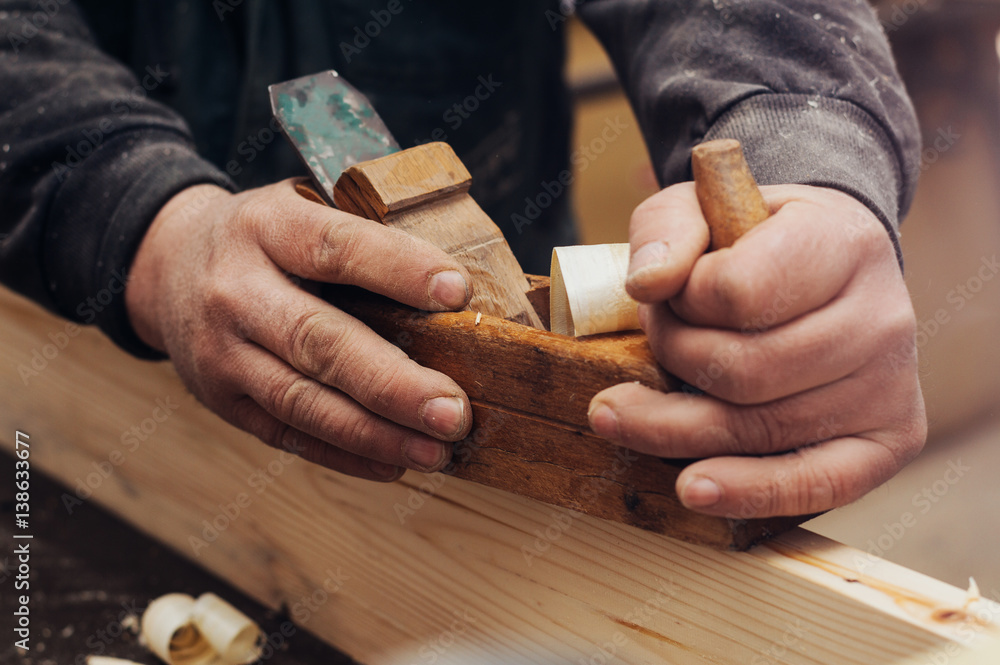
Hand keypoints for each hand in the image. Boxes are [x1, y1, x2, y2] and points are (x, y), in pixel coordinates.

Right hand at [125, 180, 473, 480]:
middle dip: (392, 383)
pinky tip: (394, 464)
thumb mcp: (300, 208)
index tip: (457, 292)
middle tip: (453, 411)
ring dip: (375, 433)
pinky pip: (287, 434)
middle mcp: (236, 291)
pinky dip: (344, 454)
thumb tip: (456, 288)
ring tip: (436, 450)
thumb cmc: (265, 238)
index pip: (335, 246)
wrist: (168, 264)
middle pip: (317, 341)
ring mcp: (222, 352)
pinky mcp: (222, 399)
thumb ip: (363, 234)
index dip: (397, 269)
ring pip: (302, 401)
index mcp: (267, 228)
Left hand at [588, 183, 926, 517]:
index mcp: (844, 242)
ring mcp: (890, 385)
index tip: (671, 292)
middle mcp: (883, 317)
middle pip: (743, 371)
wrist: (829, 267)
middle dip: (673, 359)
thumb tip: (648, 284)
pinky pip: (815, 484)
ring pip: (759, 427)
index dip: (681, 300)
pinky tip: (693, 488)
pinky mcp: (888, 442)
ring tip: (625, 409)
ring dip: (676, 420)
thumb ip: (666, 231)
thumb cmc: (755, 241)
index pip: (738, 291)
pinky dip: (748, 492)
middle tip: (656, 339)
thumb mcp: (702, 207)